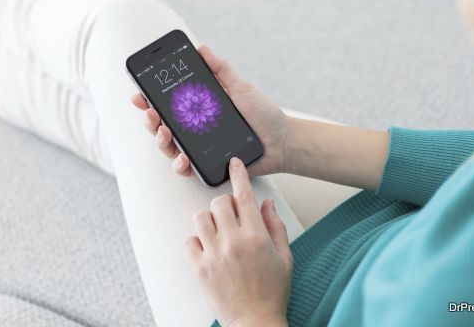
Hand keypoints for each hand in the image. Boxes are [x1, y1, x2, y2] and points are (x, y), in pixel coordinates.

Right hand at [130, 45, 289, 176]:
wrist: (282, 140)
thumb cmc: (262, 113)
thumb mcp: (240, 87)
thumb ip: (220, 69)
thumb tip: (201, 47)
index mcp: (199, 109)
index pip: (169, 105)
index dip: (150, 100)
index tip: (140, 94)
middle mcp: (195, 129)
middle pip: (162, 126)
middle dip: (150, 120)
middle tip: (150, 113)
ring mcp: (200, 149)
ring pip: (169, 148)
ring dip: (160, 141)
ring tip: (163, 132)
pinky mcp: (208, 166)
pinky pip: (187, 168)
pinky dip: (180, 164)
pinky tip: (182, 159)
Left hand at [184, 157, 291, 326]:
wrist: (254, 321)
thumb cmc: (272, 291)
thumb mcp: (285, 256)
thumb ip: (275, 226)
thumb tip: (265, 203)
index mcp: (256, 237)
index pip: (244, 195)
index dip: (239, 174)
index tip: (234, 163)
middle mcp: (233, 242)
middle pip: (218, 202)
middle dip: (224, 204)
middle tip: (231, 216)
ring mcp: (214, 255)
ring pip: (200, 218)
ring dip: (209, 220)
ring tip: (218, 233)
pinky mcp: (199, 268)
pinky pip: (189, 241)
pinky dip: (196, 241)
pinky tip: (208, 249)